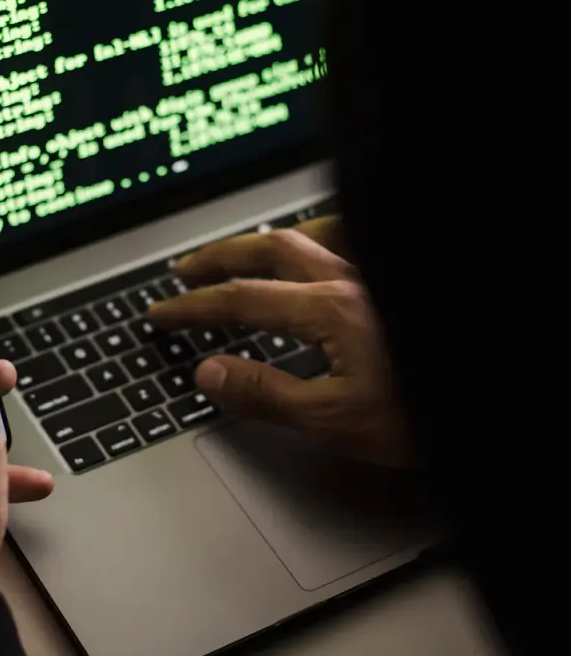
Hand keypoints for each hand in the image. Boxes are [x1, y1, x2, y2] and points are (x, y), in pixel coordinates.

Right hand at [149, 220, 412, 467]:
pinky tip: (320, 252)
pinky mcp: (394, 288)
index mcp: (331, 310)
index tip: (163, 314)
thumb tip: (210, 373)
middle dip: (220, 259)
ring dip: (267, 241)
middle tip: (186, 273)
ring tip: (244, 253)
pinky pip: (353, 241)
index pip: (242, 301)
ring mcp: (377, 276)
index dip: (194, 307)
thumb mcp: (337, 421)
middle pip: (270, 250)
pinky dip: (323, 239)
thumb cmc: (426, 417)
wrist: (491, 409)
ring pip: (312, 234)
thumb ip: (268, 394)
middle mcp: (354, 280)